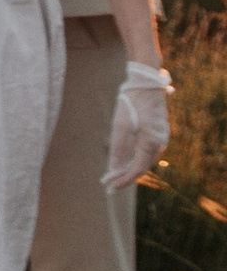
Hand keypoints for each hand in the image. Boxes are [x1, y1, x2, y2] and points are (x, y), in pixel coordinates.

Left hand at [105, 60, 172, 191]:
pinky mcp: (159, 133)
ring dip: (131, 169)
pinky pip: (147, 152)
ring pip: (145, 160)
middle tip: (109, 185)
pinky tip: (126, 163)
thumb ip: (118, 150)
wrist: (146, 84)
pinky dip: (136, 160)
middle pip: (142, 166)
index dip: (123, 179)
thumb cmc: (131, 103)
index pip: (137, 169)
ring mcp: (162, 139)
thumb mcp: (121, 126)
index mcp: (152, 142)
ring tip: (115, 176)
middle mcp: (160, 143)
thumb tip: (113, 170)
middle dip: (125, 176)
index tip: (110, 187)